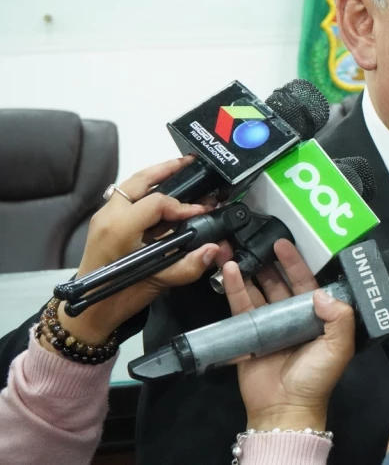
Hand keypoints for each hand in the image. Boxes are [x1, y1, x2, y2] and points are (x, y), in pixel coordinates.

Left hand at [51, 157, 223, 348]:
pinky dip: (147, 188)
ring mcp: (104, 216)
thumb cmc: (119, 297)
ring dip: (157, 175)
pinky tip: (165, 191)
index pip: (158, 202)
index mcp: (119, 228)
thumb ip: (187, 266)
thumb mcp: (156, 284)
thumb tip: (215, 249)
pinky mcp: (104, 221)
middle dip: (167, 168)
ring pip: (132, 184)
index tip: (203, 214)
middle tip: (192, 162)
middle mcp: (109, 215)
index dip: (184, 206)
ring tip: (181, 169)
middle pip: (140, 179)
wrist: (88, 311)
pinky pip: (128, 196)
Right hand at [224, 239, 354, 431]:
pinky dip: (234, 287)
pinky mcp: (247, 333)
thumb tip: (320, 292)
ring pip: (257, 290)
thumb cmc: (315, 377)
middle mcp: (290, 317)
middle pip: (279, 282)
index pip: (306, 283)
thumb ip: (339, 318)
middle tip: (259, 239)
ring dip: (248, 270)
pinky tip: (228, 269)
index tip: (284, 243)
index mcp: (314, 317)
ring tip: (237, 248)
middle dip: (270, 262)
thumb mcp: (339, 348)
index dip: (296, 263)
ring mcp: (267, 324)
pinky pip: (240, 306)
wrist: (284, 408)